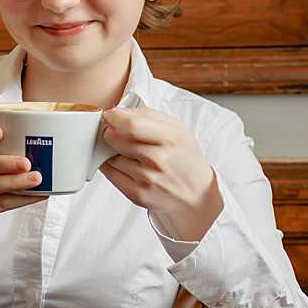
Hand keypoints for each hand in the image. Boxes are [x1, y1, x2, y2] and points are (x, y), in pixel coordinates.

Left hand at [98, 107, 221, 238]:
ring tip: (132, 155)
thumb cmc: (184, 158)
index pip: (131, 124)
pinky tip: (128, 166)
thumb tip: (117, 113)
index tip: (110, 116)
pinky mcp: (137, 194)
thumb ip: (147, 115)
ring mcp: (147, 179)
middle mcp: (158, 159)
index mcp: (170, 138)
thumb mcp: (177, 129)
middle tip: (118, 134)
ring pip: (110, 156)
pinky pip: (110, 173)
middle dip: (111, 133)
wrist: (197, 194)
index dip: (114, 117)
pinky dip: (113, 167)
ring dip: (114, 152)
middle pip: (115, 139)